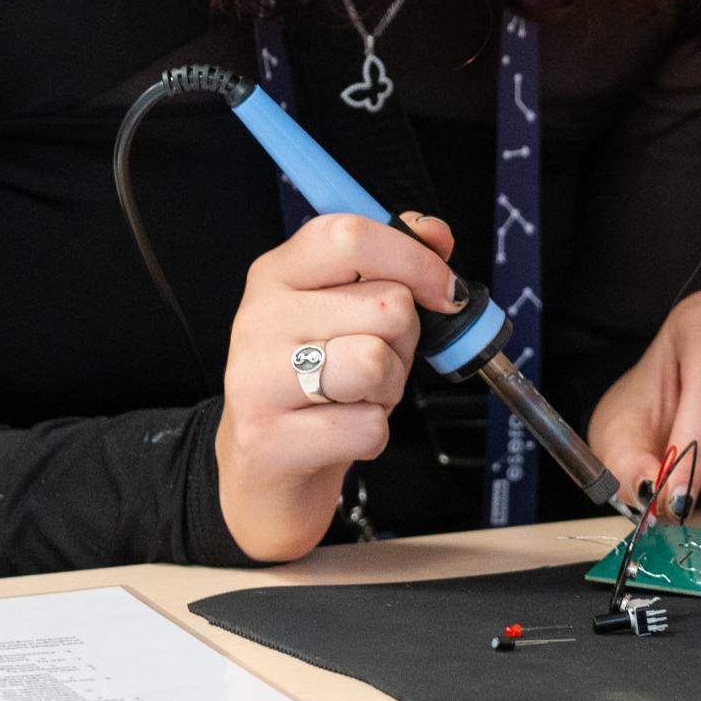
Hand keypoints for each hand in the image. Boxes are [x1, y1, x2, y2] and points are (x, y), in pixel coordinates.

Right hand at [216, 209, 456, 560]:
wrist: (264, 467)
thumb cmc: (315, 380)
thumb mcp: (346, 309)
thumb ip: (392, 261)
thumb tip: (433, 232)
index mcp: (278, 273)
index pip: (351, 236)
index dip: (415, 260)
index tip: (443, 291)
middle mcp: (259, 317)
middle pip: (386, 305)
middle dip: (405, 341)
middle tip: (376, 360)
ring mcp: (256, 377)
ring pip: (377, 362)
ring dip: (390, 388)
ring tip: (359, 395)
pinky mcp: (268, 439)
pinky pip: (367, 426)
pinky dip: (372, 435)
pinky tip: (341, 431)